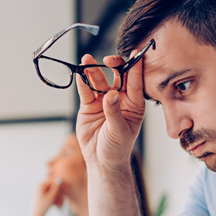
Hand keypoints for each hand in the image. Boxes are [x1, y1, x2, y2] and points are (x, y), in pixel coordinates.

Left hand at [29, 177, 63, 215]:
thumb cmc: (42, 207)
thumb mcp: (51, 197)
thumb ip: (56, 188)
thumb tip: (60, 178)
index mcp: (41, 184)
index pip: (54, 181)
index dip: (61, 185)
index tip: (66, 190)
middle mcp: (41, 186)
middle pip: (54, 187)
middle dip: (59, 194)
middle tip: (60, 202)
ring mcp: (42, 190)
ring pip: (54, 192)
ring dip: (57, 198)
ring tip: (58, 206)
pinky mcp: (44, 195)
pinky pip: (52, 195)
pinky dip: (55, 200)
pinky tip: (55, 206)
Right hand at [74, 53, 145, 169]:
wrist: (101, 161)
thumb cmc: (117, 148)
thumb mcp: (119, 130)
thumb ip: (114, 112)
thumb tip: (111, 94)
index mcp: (134, 104)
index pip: (135, 82)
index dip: (136, 67)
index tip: (136, 54)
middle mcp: (120, 99)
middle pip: (117, 76)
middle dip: (113, 66)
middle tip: (108, 60)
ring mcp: (103, 101)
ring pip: (99, 81)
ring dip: (93, 71)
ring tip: (86, 61)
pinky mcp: (89, 106)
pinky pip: (86, 90)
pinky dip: (82, 82)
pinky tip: (79, 73)